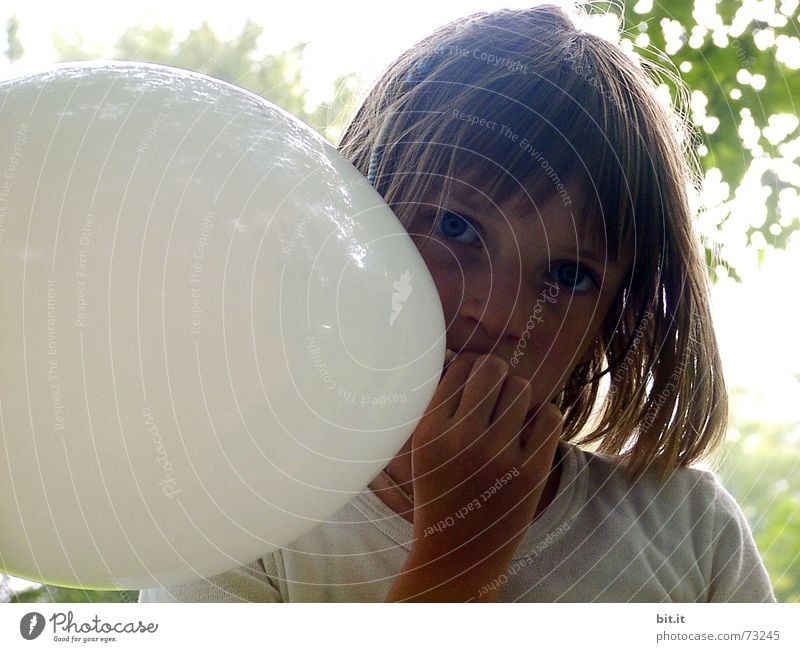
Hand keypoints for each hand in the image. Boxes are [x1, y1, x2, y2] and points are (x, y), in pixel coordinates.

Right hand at [387, 353, 562, 600]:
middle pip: (493, 369)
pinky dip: (544, 415)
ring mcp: (497, 457)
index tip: (476, 380)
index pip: (461, 367)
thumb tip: (468, 362)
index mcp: (430, 431)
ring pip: (522, 388)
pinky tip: (531, 429)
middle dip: (498, 374)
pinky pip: (549, 415)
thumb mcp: (421, 451)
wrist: (458, 556)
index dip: (472, 366)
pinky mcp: (530, 472)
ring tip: (513, 413)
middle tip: (498, 390)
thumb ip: (438, 409)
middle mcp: (461, 440)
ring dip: (520, 395)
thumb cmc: (440, 493)